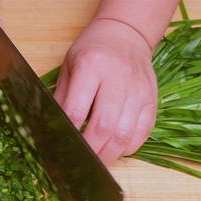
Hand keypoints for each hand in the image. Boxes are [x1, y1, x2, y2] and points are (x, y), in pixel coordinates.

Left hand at [54, 18, 157, 165]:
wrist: (126, 34)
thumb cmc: (92, 51)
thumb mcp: (68, 67)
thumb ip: (61, 98)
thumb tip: (49, 129)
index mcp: (91, 66)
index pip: (77, 109)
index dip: (67, 133)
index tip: (58, 149)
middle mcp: (118, 78)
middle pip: (103, 126)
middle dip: (89, 151)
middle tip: (78, 166)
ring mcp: (138, 90)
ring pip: (125, 133)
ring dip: (109, 155)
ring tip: (96, 165)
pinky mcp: (151, 99)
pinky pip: (143, 131)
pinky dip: (128, 147)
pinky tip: (115, 150)